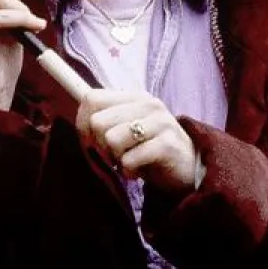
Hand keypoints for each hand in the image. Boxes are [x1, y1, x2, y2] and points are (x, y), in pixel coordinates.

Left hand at [76, 88, 198, 194]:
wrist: (189, 169)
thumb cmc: (150, 149)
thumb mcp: (126, 128)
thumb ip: (104, 119)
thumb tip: (78, 118)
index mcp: (134, 96)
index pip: (91, 98)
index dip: (83, 123)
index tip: (93, 140)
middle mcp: (147, 104)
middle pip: (97, 122)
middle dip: (100, 145)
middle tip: (116, 153)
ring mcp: (160, 122)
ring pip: (111, 139)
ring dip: (116, 158)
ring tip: (130, 160)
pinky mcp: (167, 145)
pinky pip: (129, 160)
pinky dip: (129, 171)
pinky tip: (140, 170)